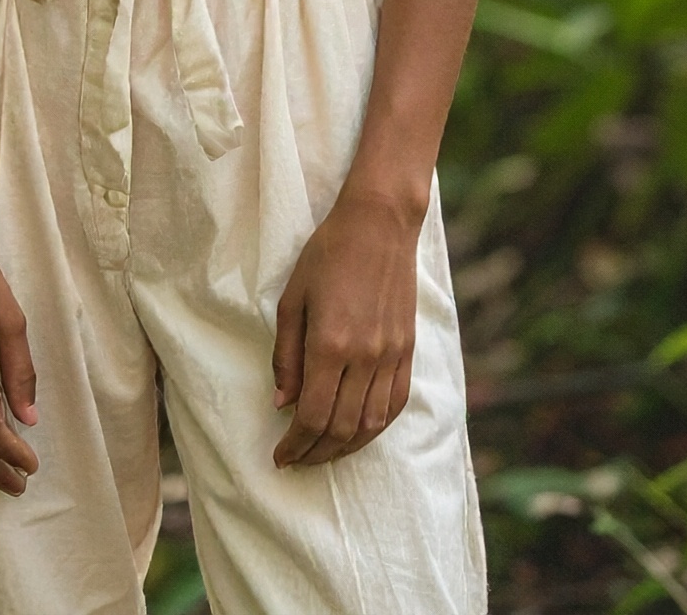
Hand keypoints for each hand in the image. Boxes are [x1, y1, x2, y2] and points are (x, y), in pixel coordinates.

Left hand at [272, 186, 418, 465]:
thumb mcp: (292, 299)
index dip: (295, 445)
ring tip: (323, 452)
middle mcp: (363, 356)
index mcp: (329, 344)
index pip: (312, 415)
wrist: (379, 225)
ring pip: (371, 425)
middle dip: (315, 453)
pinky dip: (376, 428)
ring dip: (345, 448)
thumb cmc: (327, 254)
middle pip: (341, 428)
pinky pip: (394, 404)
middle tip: (296, 461)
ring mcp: (390, 356)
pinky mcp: (407, 351)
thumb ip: (285, 356)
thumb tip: (282, 404)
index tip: (280, 457)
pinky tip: (359, 433)